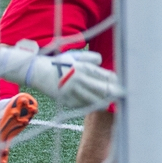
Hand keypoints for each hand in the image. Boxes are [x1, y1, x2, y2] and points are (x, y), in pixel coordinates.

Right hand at [0, 41, 122, 116]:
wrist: (38, 72)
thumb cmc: (60, 63)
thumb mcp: (76, 56)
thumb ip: (92, 58)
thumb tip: (103, 63)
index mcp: (84, 68)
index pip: (106, 77)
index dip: (116, 82)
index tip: (123, 84)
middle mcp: (79, 80)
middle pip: (102, 90)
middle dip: (114, 93)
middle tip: (123, 96)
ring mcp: (72, 92)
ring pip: (93, 100)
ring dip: (103, 102)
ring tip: (111, 103)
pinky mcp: (66, 101)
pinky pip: (81, 105)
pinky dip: (89, 105)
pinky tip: (95, 105)